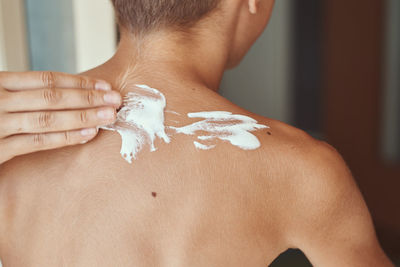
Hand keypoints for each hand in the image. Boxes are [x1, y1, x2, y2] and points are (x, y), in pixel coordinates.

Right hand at [0, 71, 121, 163]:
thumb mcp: (2, 99)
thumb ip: (25, 96)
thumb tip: (69, 94)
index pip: (46, 79)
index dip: (79, 82)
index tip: (104, 86)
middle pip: (52, 97)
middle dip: (88, 97)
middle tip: (116, 100)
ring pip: (48, 118)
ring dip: (83, 116)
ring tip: (109, 116)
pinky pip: (37, 142)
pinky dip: (65, 137)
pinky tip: (88, 134)